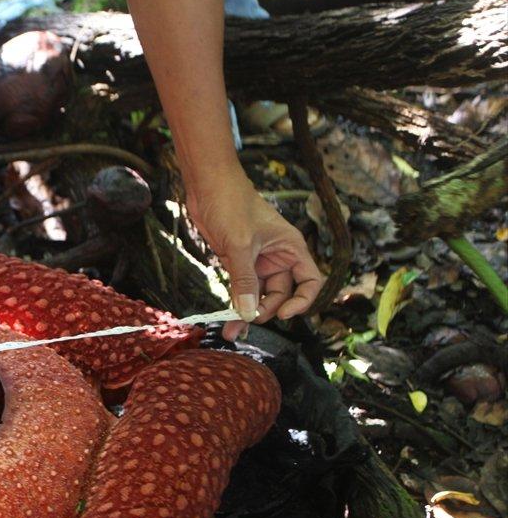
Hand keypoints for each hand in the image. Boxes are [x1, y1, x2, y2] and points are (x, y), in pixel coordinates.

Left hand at [186, 168, 322, 340]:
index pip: (310, 281)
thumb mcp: (240, 244)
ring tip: (230, 332)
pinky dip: (235, 303)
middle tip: (245, 321)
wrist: (207, 184)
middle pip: (281, 293)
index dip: (302, 301)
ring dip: (247, 313)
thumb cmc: (232, 203)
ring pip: (259, 294)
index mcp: (291, 248)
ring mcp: (257, 261)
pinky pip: (241, 289)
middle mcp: (278, 257)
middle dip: (265, 310)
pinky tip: (227, 320)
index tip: (283, 314)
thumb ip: (244, 280)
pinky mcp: (237, 262)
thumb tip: (249, 313)